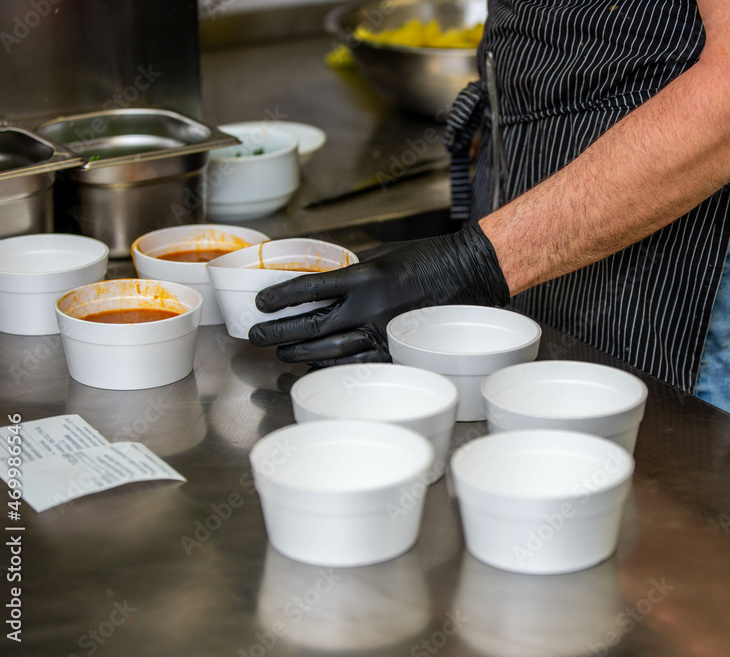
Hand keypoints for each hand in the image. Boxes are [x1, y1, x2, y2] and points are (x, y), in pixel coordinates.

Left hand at [248, 224, 509, 366]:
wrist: (471, 275)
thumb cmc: (432, 259)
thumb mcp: (385, 254)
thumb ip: (354, 270)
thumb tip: (326, 280)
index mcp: (364, 278)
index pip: (309, 288)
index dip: (279, 297)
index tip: (260, 302)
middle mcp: (369, 308)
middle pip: (310, 326)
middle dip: (277, 332)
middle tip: (257, 335)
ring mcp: (383, 333)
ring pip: (328, 351)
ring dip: (299, 352)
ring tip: (281, 352)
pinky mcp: (397, 351)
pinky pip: (356, 366)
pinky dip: (332, 368)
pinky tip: (316, 367)